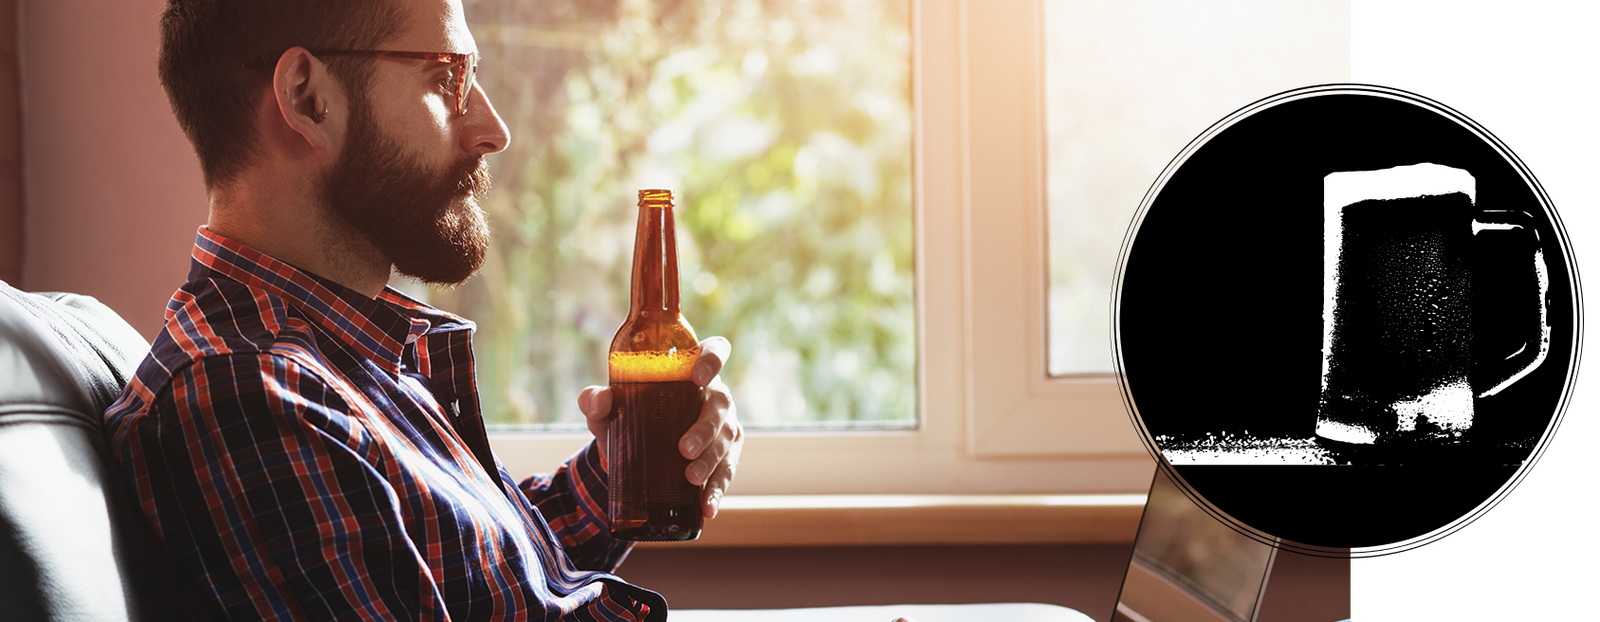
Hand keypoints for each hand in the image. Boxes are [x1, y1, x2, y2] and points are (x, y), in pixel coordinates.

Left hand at [578, 336, 742, 518]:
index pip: (716, 351)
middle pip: (722, 403)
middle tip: (684, 449)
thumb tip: (599, 401)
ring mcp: (724, 425)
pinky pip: (728, 470)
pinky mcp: (725, 455)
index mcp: (691, 370)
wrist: (630, 453)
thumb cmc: (625, 417)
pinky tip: (707, 507)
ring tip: (691, 479)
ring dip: (712, 460)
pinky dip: (717, 490)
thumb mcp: (607, 409)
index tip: (698, 377)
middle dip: (706, 427)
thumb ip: (595, 400)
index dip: (713, 359)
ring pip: (728, 438)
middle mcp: (714, 395)